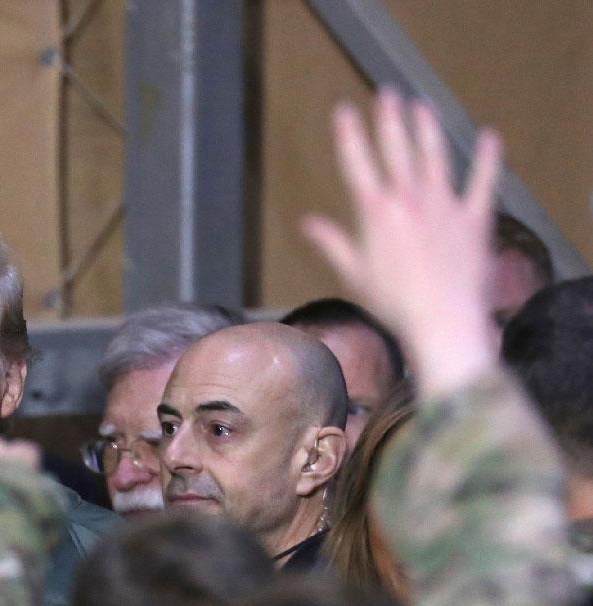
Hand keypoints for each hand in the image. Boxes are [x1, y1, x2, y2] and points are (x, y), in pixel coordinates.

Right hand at [302, 90, 502, 396]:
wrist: (441, 319)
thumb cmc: (393, 303)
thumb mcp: (353, 274)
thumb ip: (332, 243)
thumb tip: (307, 224)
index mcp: (376, 212)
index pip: (358, 163)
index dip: (350, 134)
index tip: (344, 110)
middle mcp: (409, 198)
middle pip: (397, 148)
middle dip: (390, 118)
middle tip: (388, 93)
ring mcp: (445, 204)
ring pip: (435, 156)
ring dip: (428, 128)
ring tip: (423, 106)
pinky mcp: (474, 217)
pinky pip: (484, 181)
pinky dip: (488, 158)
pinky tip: (490, 137)